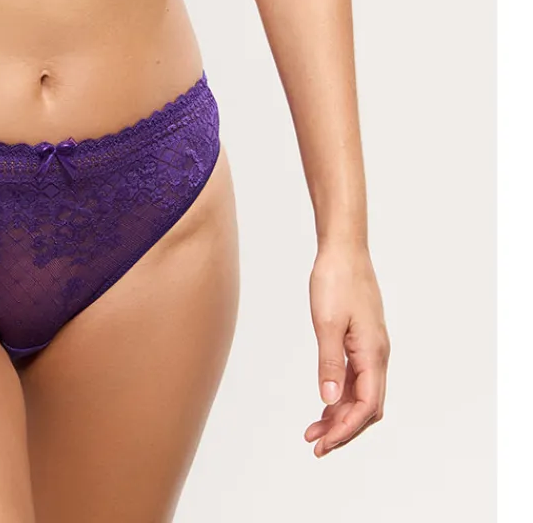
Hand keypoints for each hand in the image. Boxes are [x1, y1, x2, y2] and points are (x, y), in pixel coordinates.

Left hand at [305, 240, 389, 457]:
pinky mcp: (362, 339)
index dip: (345, 429)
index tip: (322, 443)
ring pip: (362, 393)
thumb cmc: (336, 279)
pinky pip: (357, 377)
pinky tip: (326, 400)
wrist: (343, 248)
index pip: (366, 406)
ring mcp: (371, 347)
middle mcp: (378, 354)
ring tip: (314, 428)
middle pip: (367, 406)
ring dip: (341, 413)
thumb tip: (331, 401)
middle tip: (315, 444)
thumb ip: (330, 364)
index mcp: (373, 353)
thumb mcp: (327, 323)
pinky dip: (342, 394)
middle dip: (343, 429)